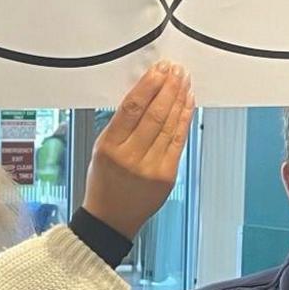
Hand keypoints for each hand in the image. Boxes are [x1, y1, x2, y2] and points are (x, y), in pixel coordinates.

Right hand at [81, 62, 194, 238]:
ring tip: (184, 82)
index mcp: (109, 147)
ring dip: (179, 100)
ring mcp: (151, 168)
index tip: (158, 70)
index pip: (131, 109)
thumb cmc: (104, 182)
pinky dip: (184, 120)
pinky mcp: (166, 176)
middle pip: (154, 115)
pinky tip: (187, 104)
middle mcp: (130, 157)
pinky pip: (178, 142)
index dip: (148, 87)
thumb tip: (146, 94)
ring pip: (168, 126)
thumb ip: (121, 125)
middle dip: (168, 89)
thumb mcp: (101, 149)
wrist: (111, 219)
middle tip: (176, 71)